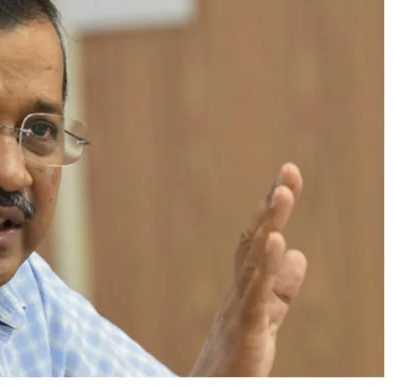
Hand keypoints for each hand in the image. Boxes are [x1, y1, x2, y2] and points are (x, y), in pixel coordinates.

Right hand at [190, 162, 307, 375]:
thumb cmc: (233, 360)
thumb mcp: (266, 318)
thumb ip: (281, 288)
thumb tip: (298, 253)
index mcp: (246, 287)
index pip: (260, 239)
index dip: (273, 209)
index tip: (287, 178)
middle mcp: (239, 289)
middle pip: (255, 239)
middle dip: (272, 205)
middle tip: (287, 170)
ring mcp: (239, 306)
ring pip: (254, 258)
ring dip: (269, 223)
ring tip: (282, 192)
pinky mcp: (245, 329)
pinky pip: (256, 293)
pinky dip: (265, 265)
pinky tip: (278, 241)